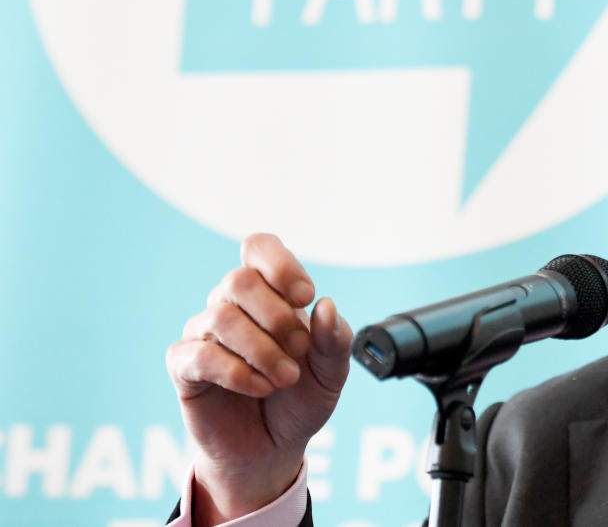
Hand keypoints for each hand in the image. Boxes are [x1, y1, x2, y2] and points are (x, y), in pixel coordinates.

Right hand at [166, 233, 352, 524]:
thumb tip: (325, 305)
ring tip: (285, 378)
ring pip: (221, 317)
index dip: (280, 264)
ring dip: (262, 350)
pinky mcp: (184, 367)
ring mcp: (203, 333)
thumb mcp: (331, 371)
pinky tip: (259, 388)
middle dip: (277, 317)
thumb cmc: (301, 398)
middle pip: (238, 280)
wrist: (274, 448)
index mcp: (268, 293)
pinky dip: (237, 372)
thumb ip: (335, 339)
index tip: (304, 297)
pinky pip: (199, 355)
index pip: (258, 247)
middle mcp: (231, 304)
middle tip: (300, 351)